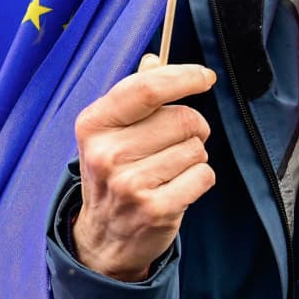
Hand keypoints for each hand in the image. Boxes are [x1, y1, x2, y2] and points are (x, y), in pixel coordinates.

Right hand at [71, 54, 217, 281]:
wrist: (103, 239)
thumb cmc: (113, 175)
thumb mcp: (110, 133)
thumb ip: (134, 94)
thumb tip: (154, 59)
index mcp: (94, 124)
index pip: (147, 88)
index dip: (184, 77)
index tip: (205, 77)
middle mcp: (107, 153)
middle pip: (182, 118)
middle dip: (192, 128)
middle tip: (174, 145)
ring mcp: (130, 184)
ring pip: (196, 148)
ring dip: (193, 157)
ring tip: (168, 171)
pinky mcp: (155, 209)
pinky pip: (203, 175)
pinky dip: (199, 180)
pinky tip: (176, 189)